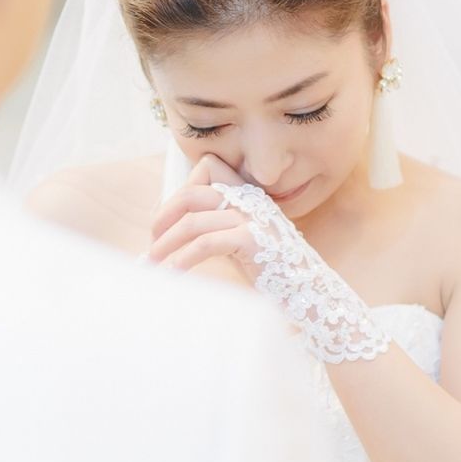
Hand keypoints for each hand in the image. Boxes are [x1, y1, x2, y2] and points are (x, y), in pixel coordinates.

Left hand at [146, 154, 260, 276]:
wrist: (309, 293)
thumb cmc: (269, 270)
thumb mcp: (236, 240)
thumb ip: (213, 226)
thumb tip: (166, 229)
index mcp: (247, 193)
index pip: (207, 168)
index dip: (180, 191)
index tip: (165, 222)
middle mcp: (250, 199)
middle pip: (192, 192)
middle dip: (163, 217)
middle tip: (151, 243)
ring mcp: (254, 218)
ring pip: (194, 220)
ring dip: (166, 244)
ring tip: (153, 265)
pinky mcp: (254, 240)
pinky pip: (207, 243)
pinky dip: (183, 259)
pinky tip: (175, 272)